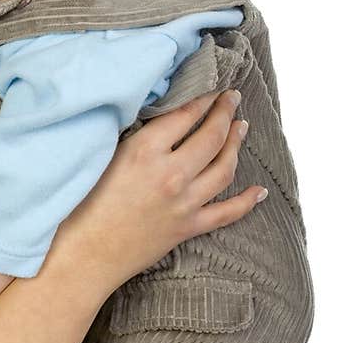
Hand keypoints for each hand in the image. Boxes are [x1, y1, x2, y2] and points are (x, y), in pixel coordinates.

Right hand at [52, 89, 265, 294]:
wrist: (84, 254)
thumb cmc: (82, 203)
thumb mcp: (104, 157)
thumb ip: (135, 138)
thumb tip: (161, 120)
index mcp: (145, 151)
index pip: (185, 115)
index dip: (203, 99)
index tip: (212, 89)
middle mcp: (171, 174)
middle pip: (212, 136)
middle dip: (226, 113)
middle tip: (233, 99)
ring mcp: (184, 203)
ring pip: (224, 168)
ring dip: (236, 144)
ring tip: (242, 128)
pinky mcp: (188, 228)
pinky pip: (228, 212)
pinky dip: (247, 201)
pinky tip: (260, 191)